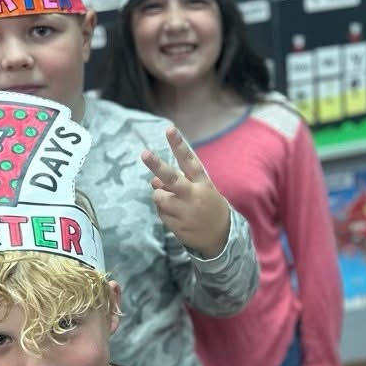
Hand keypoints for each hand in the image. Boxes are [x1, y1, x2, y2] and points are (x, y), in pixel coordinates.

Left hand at [141, 126, 230, 258]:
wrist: (221, 237)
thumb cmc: (207, 205)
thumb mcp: (200, 189)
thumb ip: (178, 181)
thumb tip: (153, 180)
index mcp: (202, 183)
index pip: (189, 160)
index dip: (178, 145)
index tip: (169, 129)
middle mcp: (194, 195)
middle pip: (171, 178)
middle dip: (157, 165)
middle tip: (144, 153)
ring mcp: (185, 212)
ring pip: (159, 197)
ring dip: (160, 196)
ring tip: (172, 202)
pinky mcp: (178, 226)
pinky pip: (160, 213)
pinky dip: (164, 212)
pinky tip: (176, 215)